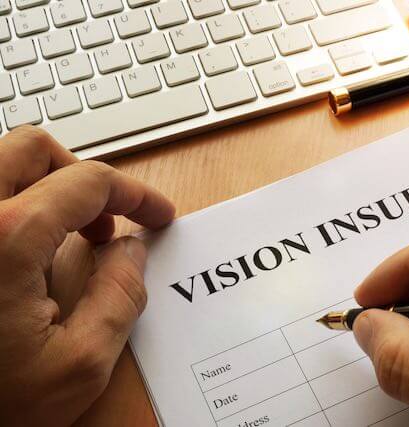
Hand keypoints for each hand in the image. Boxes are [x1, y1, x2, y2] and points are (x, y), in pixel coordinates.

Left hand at [0, 127, 174, 425]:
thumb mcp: (78, 364)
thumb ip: (120, 296)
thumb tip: (131, 249)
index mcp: (6, 238)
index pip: (88, 182)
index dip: (136, 195)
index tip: (158, 214)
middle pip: (34, 150)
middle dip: (84, 177)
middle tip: (108, 220)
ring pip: (2, 166)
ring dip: (48, 188)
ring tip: (73, 235)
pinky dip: (19, 207)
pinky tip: (31, 251)